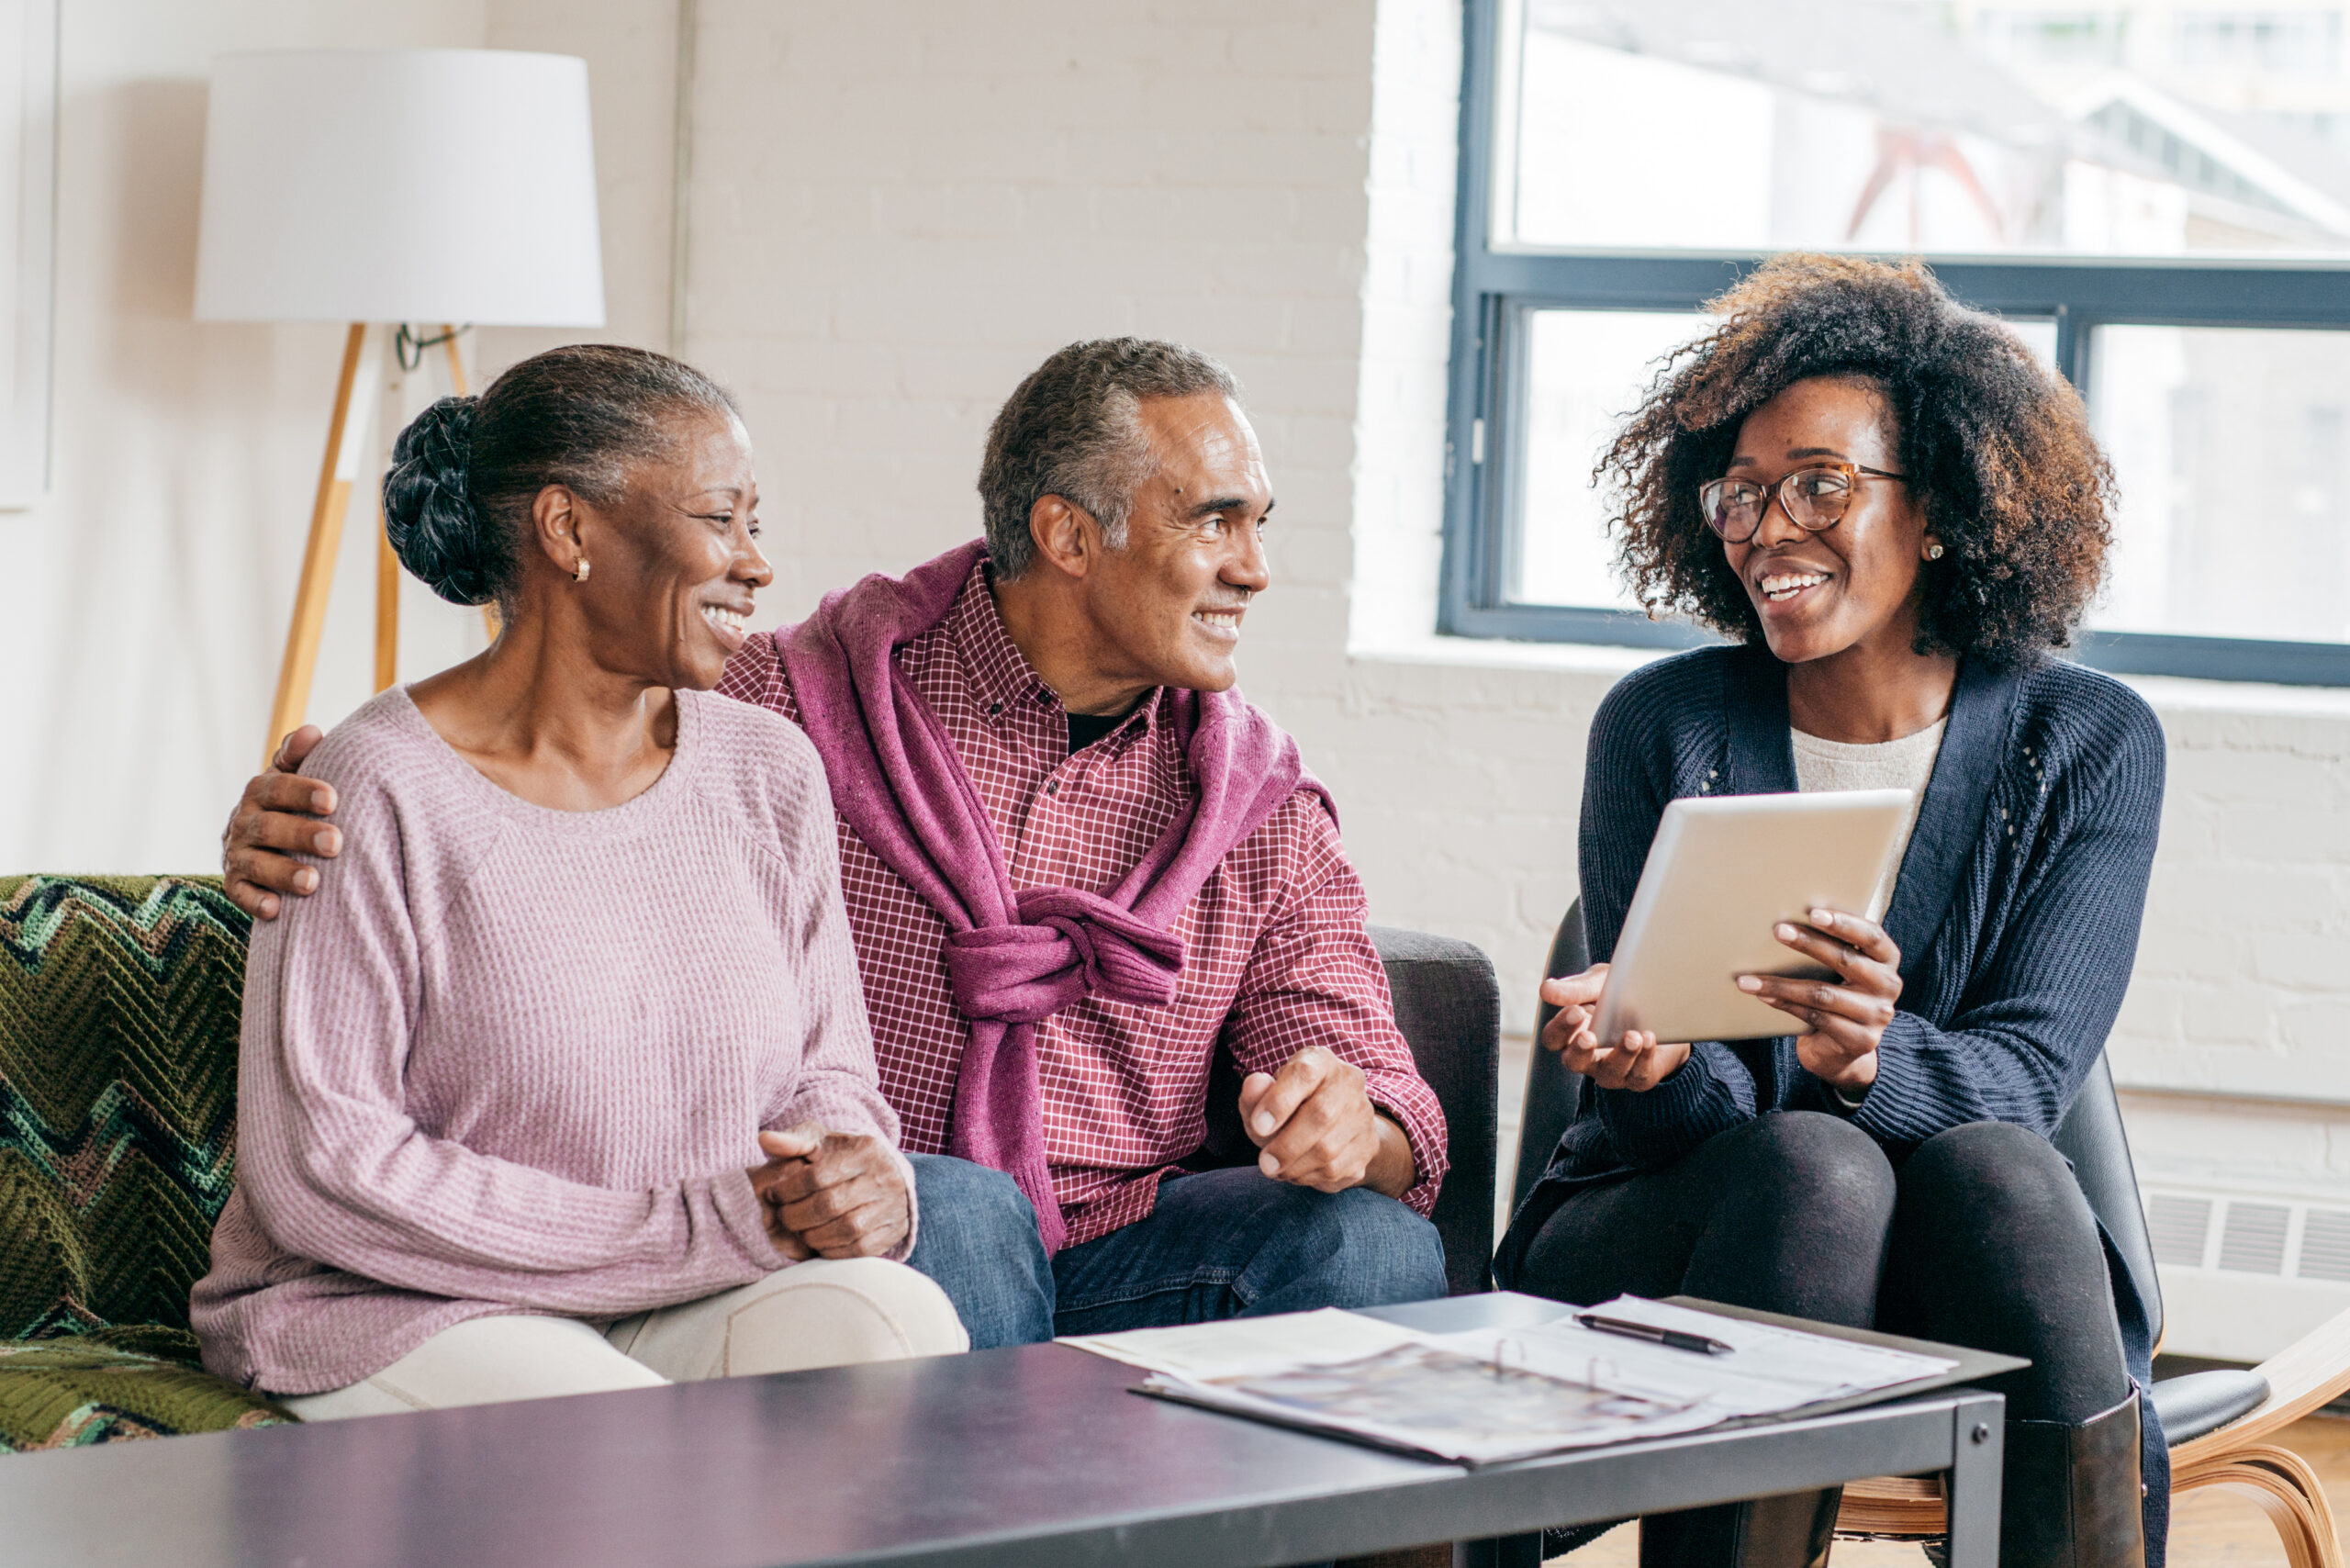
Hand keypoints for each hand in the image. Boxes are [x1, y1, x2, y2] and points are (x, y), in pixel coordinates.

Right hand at [222, 725, 340, 920]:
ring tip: (313, 882)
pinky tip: (276, 909)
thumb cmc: (295, 802)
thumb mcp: (296, 775)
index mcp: (260, 791)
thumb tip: (312, 733)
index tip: (332, 798)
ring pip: (254, 864)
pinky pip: (239, 895)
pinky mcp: (235, 883)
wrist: (270, 838)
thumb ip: (300, 756)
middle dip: (300, 835)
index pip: (276, 787)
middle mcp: (244, 821)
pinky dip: (255, 902)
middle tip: (335, 843)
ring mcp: (237, 854)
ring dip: (282, 873)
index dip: (302, 791)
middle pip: (268, 828)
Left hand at [747, 1123, 911, 1260]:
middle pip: (831, 1205)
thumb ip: (792, 1141)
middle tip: (784, 1217)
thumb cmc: (842, 1159)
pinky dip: (834, 1250)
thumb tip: (764, 1139)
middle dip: (798, 1215)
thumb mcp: (820, 1142)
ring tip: (800, 1230)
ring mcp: (893, 1206)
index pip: (818, 1175)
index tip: (774, 1194)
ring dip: (814, 1235)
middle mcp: (884, 1177)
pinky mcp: (895, 1231)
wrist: (884, 1176)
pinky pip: (860, 1249)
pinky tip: (820, 1242)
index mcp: (865, 1150)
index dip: (789, 1189)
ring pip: (847, 1229)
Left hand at [1237, 1046, 1414, 1197]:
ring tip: (1276, 1168)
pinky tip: (1296, 1171)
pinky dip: (1309, 1177)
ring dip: (1295, 1166)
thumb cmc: (1288, 1108)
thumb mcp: (1265, 1098)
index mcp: (1320, 1061)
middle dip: (1287, 1145)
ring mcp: (1362, 1116)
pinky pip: (1336, 1170)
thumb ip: (1254, 1093)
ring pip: (1329, 1149)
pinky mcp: (1368, 1147)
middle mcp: (1348, 1083)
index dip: (1279, 1101)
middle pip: (1322, 1115)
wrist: (1330, 1125)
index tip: (1258, 1126)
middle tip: (1265, 1164)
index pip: (1304, 1074)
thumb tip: (1255, 1084)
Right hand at [1538, 965, 1688, 1091]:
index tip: (1576, 1011)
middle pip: (1573, 1062)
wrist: (1663, 1007)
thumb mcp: (1600, 984)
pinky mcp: (1639, 1077)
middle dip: (1580, 1050)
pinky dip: (1644, 1058)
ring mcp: (1612, 1070)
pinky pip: (1639, 1075)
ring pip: (1609, 1073)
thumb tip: (1545, 990)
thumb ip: (1576, 989)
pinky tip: (1648, 1039)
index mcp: (1572, 1032)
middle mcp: (1588, 1056)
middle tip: (1589, 1036)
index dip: (1560, 1027)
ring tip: (1633, 1035)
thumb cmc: (1620, 994)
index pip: (1554, 1037)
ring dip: (1620, 1054)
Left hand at [1737, 907, 1902, 1091]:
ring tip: (1749, 977)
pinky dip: (1785, 1005)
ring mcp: (1877, 1016)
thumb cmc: (1837, 994)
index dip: (1844, 923)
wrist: (1843, 1049)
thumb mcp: (1842, 970)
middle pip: (1845, 960)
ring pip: (1823, 994)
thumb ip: (1833, 947)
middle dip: (1808, 943)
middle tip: (1778, 930)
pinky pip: (1815, 1018)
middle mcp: (1888, 985)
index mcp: (1887, 960)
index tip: (1813, 913)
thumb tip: (1788, 922)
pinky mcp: (1861, 1040)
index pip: (1871, 936)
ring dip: (1781, 983)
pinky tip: (1763, 996)